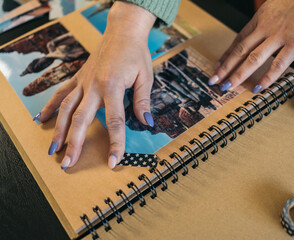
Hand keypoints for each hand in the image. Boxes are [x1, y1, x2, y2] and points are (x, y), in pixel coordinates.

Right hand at [37, 1, 155, 169]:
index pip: (115, 121)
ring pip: (66, 108)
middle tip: (68, 164)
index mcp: (113, 86)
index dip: (115, 143)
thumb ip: (143, 101)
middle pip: (81, 119)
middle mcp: (94, 85)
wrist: (122, 32)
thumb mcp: (145, 77)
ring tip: (53, 149)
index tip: (113, 161)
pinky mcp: (78, 77)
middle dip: (74, 143)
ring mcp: (83, 81)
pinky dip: (51, 106)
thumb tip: (146, 122)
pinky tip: (43, 119)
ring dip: (58, 130)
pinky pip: (61, 93)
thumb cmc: (136, 54)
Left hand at [208, 0, 293, 92]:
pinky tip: (258, 88)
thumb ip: (264, 23)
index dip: (226, 55)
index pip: (238, 40)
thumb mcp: (274, 8)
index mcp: (260, 19)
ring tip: (228, 86)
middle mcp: (265, 28)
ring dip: (239, 74)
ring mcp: (279, 36)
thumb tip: (255, 37)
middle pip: (240, 51)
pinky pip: (278, 64)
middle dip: (225, 67)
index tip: (217, 67)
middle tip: (214, 81)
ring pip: (253, 58)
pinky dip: (267, 78)